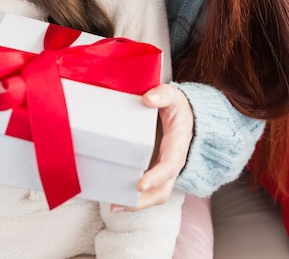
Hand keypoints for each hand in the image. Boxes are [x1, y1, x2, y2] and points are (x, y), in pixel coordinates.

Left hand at [111, 83, 193, 211]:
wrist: (186, 116)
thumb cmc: (177, 107)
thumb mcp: (173, 97)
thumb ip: (163, 95)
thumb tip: (148, 98)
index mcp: (177, 146)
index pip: (169, 166)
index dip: (156, 177)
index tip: (140, 185)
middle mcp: (172, 163)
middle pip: (162, 190)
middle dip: (143, 201)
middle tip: (119, 203)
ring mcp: (163, 170)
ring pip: (155, 195)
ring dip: (136, 204)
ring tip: (114, 205)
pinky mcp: (154, 171)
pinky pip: (146, 190)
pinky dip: (133, 197)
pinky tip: (114, 197)